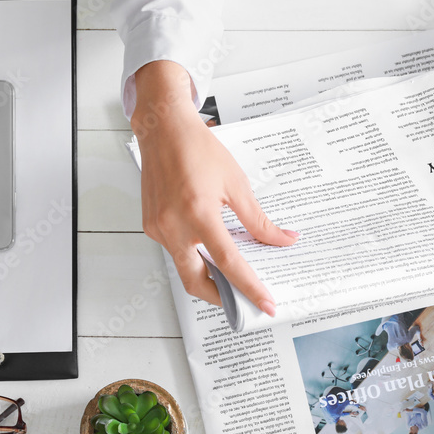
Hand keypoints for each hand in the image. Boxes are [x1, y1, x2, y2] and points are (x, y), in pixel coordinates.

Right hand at [131, 61, 298, 313]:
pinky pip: (175, 251)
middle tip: (243, 300)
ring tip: (230, 270)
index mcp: (198, 214)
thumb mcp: (236, 184)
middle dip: (221, 298)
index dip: (249, 288)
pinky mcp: (151, 226)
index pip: (228, 264)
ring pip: (185, 268)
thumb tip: (283, 240)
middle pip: (197, 282)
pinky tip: (209, 245)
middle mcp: (173, 226)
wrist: (164, 129)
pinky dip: (194, 255)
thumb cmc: (197, 149)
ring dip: (207, 275)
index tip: (265, 304)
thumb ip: (259, 220)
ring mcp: (158, 229)